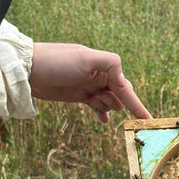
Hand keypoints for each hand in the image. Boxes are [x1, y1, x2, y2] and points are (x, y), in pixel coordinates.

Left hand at [30, 43, 150, 122]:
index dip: (137, 104)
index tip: (148, 120)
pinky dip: (102, 113)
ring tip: (93, 101)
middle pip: (120, 96)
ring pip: (109, 103)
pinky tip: (104, 120)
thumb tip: (124, 82)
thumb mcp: (86, 58)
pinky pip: (98, 107)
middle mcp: (100, 76)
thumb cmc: (57, 61)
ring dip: (106, 106)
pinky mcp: (80, 95)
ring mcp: (90, 86)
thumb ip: (111, 64)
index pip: (126, 88)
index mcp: (105, 66)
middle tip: (103, 102)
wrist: (30, 70)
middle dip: (120, 104)